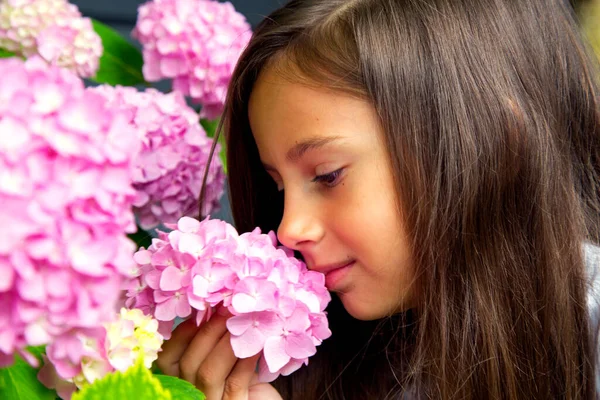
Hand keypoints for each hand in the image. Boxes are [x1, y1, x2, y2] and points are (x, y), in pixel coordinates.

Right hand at [156, 309, 282, 399]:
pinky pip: (235, 382)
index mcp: (185, 378)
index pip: (167, 358)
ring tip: (242, 322)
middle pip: (188, 362)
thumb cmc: (246, 378)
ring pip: (208, 372)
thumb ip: (217, 340)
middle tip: (227, 309)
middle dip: (208, 331)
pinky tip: (256, 343)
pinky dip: (245, 359)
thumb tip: (219, 306)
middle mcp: (192, 393)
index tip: (199, 314)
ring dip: (226, 342)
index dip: (180, 334)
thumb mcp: (227, 358)